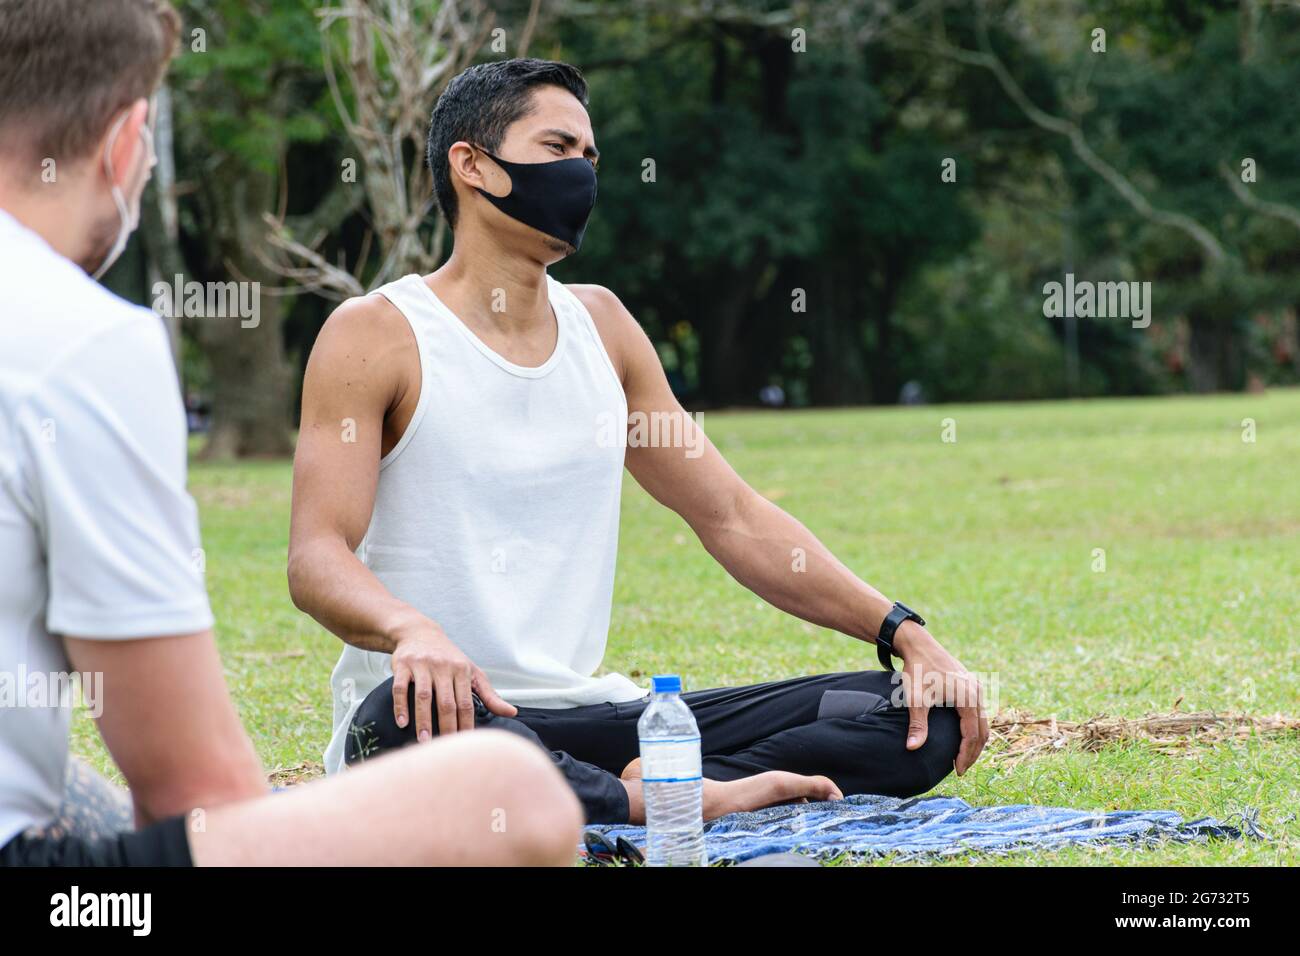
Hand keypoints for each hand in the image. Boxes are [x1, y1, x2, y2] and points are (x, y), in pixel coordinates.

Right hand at [389, 618, 516, 740]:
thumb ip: (490, 695)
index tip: (465, 742)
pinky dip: (400, 706)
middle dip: (446, 726)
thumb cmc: (449, 657)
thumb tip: (512, 713)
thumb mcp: (472, 672)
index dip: (466, 724)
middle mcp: (443, 667)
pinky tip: (402, 723)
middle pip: (446, 702)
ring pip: (423, 696)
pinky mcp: (403, 665)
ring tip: (424, 740)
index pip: (466, 702)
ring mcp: (422, 665)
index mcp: (462, 670)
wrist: (420, 632)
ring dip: (423, 720)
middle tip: (443, 747)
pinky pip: (400, 688)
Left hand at [893, 622, 988, 775]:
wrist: (918, 644)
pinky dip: (974, 728)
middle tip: (960, 769)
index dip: (966, 755)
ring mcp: (976, 687)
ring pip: (983, 722)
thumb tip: (913, 748)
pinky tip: (962, 736)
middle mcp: (977, 693)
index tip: (957, 771)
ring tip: (962, 757)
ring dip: (975, 741)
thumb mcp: (916, 698)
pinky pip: (978, 712)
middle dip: (973, 752)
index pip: (973, 735)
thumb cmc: (917, 670)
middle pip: (983, 731)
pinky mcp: (970, 684)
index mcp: (968, 698)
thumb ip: (917, 724)